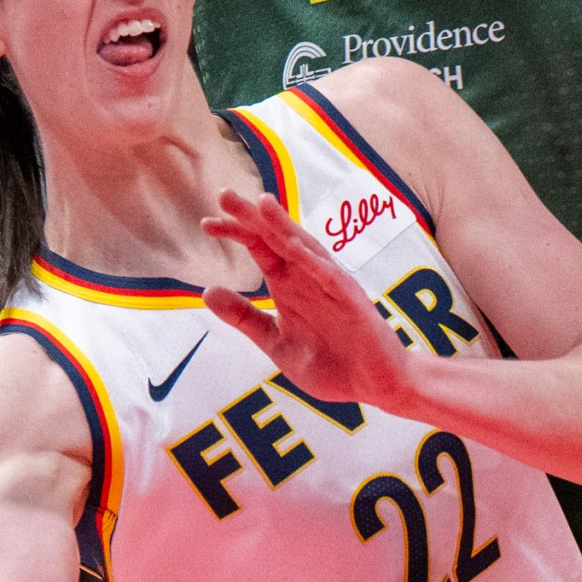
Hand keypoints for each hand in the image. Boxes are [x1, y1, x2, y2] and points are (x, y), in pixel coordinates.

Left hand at [201, 189, 413, 414]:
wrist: (375, 385)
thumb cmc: (331, 364)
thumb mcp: (276, 343)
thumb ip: (245, 318)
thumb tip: (207, 291)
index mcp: (289, 285)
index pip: (259, 247)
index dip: (235, 232)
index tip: (206, 224)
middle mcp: (308, 276)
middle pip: (276, 238)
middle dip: (252, 217)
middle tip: (224, 195)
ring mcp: (331, 284)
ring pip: (304, 248)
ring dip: (282, 226)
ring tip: (260, 204)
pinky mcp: (351, 299)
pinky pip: (328, 275)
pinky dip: (310, 259)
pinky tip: (291, 244)